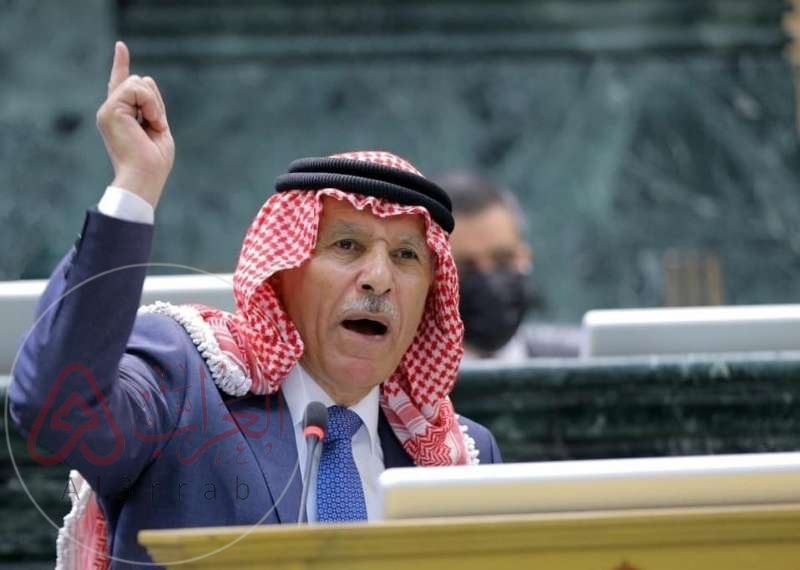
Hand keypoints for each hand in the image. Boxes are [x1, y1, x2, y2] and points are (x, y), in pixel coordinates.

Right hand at [96, 41, 174, 208]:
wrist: (144, 177)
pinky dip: (150, 104)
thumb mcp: (158, 127)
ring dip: (154, 104)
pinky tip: (150, 121)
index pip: (121, 86)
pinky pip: (135, 88)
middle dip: (156, 102)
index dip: (120, 65)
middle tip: (156, 127)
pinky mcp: (109, 110)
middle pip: (139, 83)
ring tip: (153, 126)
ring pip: (137, 83)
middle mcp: (111, 111)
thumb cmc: (153, 162)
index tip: (120, 47)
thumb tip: (145, 78)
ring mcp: (108, 110)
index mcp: (122, 117)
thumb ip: (152, 105)